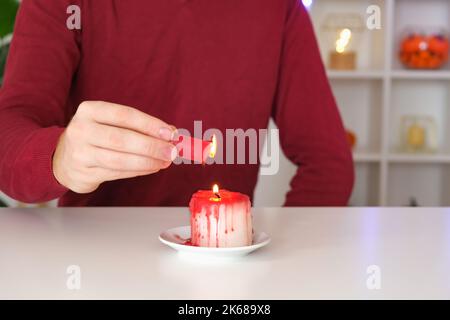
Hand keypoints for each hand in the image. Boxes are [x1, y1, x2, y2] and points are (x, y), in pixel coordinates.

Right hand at [52, 101, 177, 192]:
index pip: (125, 115)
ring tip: (165, 162)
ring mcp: (80, 153)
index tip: (170, 132)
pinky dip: (139, 171)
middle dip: (151, 146)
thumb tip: (170, 133)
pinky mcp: (84, 173)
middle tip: (172, 151)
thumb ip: (138, 126)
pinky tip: (152, 168)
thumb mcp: (111, 123)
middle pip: (122, 139)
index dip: (150, 124)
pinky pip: (117, 173)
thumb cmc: (96, 136)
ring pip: (120, 160)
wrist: (63, 159)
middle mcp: (81, 130)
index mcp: (89, 110)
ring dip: (147, 162)